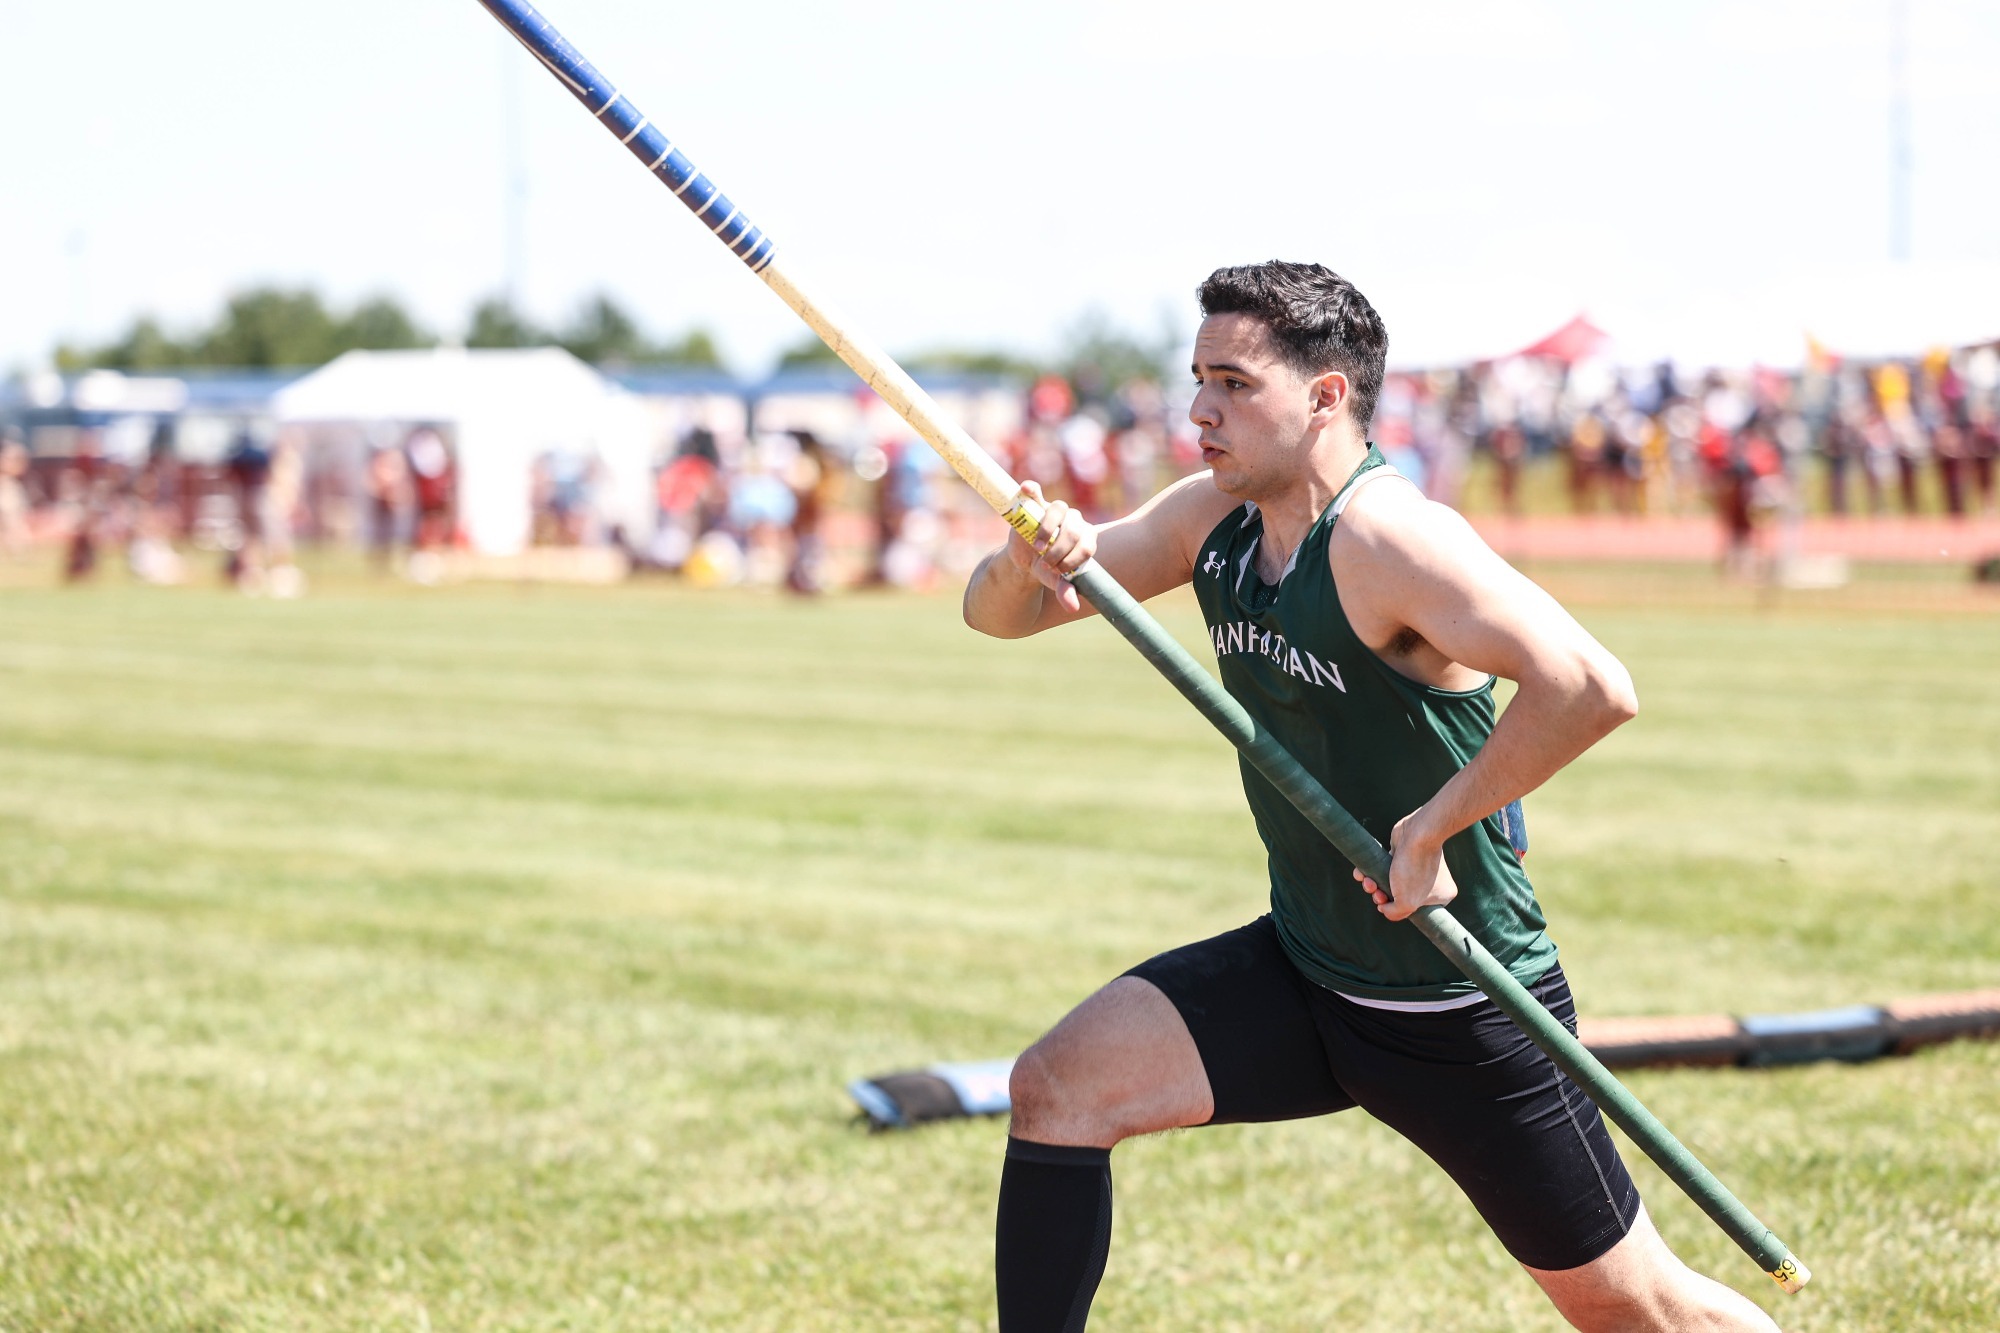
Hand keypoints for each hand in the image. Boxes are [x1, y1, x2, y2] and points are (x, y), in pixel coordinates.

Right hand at [1005, 479, 1096, 613]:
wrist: (1026, 561)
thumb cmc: (1047, 569)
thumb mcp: (1055, 579)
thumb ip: (1065, 590)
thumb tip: (1072, 607)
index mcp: (1086, 536)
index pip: (1087, 543)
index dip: (1074, 558)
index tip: (1059, 571)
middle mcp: (1074, 520)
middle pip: (1074, 529)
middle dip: (1059, 549)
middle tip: (1046, 563)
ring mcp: (1055, 510)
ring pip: (1059, 510)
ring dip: (1048, 530)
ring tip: (1038, 547)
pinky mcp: (1034, 505)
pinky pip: (1035, 492)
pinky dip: (1032, 489)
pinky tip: (1027, 489)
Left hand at [1352, 810, 1457, 921]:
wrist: (1417, 833)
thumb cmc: (1415, 868)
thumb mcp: (1407, 903)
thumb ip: (1396, 913)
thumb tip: (1384, 909)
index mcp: (1439, 896)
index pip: (1415, 912)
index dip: (1396, 911)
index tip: (1385, 905)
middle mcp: (1429, 882)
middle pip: (1399, 897)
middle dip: (1381, 897)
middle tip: (1376, 893)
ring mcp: (1415, 868)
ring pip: (1389, 883)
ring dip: (1373, 886)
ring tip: (1368, 882)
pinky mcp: (1402, 856)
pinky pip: (1384, 869)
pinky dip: (1371, 872)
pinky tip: (1361, 873)